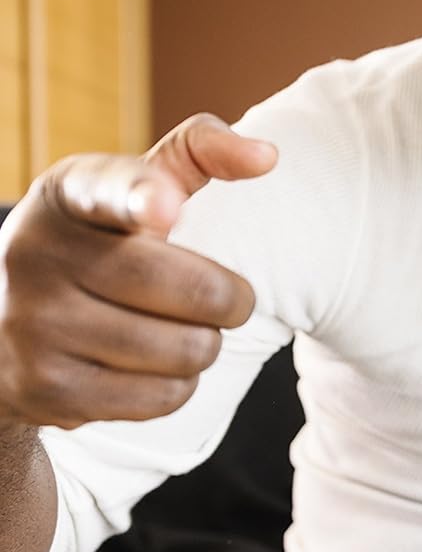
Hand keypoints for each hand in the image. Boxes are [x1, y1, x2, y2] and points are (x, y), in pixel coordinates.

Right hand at [0, 114, 276, 428]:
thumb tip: (266, 157)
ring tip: (182, 331)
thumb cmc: (101, 241)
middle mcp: (39, 255)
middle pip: (189, 289)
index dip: (140, 198)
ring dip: (204, 345)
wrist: (4, 323)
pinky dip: (178, 385)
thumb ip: (198, 153)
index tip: (165, 206)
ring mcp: (35, 327)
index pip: (106, 189)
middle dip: (231, 300)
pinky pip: (162, 397)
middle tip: (229, 300)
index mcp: (68, 194)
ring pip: (184, 351)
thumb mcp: (131, 186)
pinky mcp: (47, 391)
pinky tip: (153, 365)